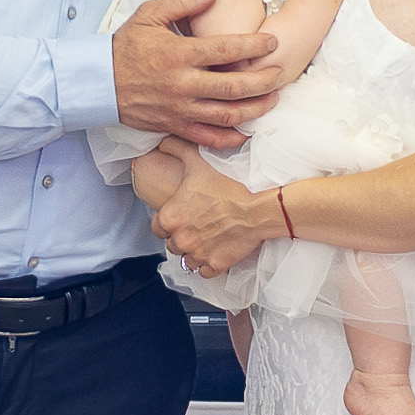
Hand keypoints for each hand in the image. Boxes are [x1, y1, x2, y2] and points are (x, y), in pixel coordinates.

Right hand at [112, 0, 282, 151]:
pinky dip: (230, 137)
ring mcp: (180, 109)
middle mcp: (182, 84)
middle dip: (262, 81)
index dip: (253, 46)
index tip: (272, 43)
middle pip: (233, 87)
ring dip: (255, 109)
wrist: (98, 82)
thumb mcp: (149, 15)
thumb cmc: (126, 46)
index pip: (225, 50)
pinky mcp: (174, 126)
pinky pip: (207, 137)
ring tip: (273, 99)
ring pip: (226, 115)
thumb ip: (182, 1)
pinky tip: (247, 130)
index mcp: (179, 54)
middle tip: (280, 73)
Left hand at [156, 158, 288, 277]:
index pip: (157, 227)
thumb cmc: (228, 187)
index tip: (179, 217)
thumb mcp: (197, 162)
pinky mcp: (214, 265)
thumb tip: (162, 142)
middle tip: (196, 227)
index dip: (167, 222)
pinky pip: (204, 272)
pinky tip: (216, 251)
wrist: (257, 208)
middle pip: (172, 244)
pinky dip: (208, 264)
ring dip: (193, 252)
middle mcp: (180, 239)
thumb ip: (176, 150)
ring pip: (186, 260)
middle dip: (181, 237)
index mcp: (170, 217)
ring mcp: (197, 255)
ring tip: (206, 240)